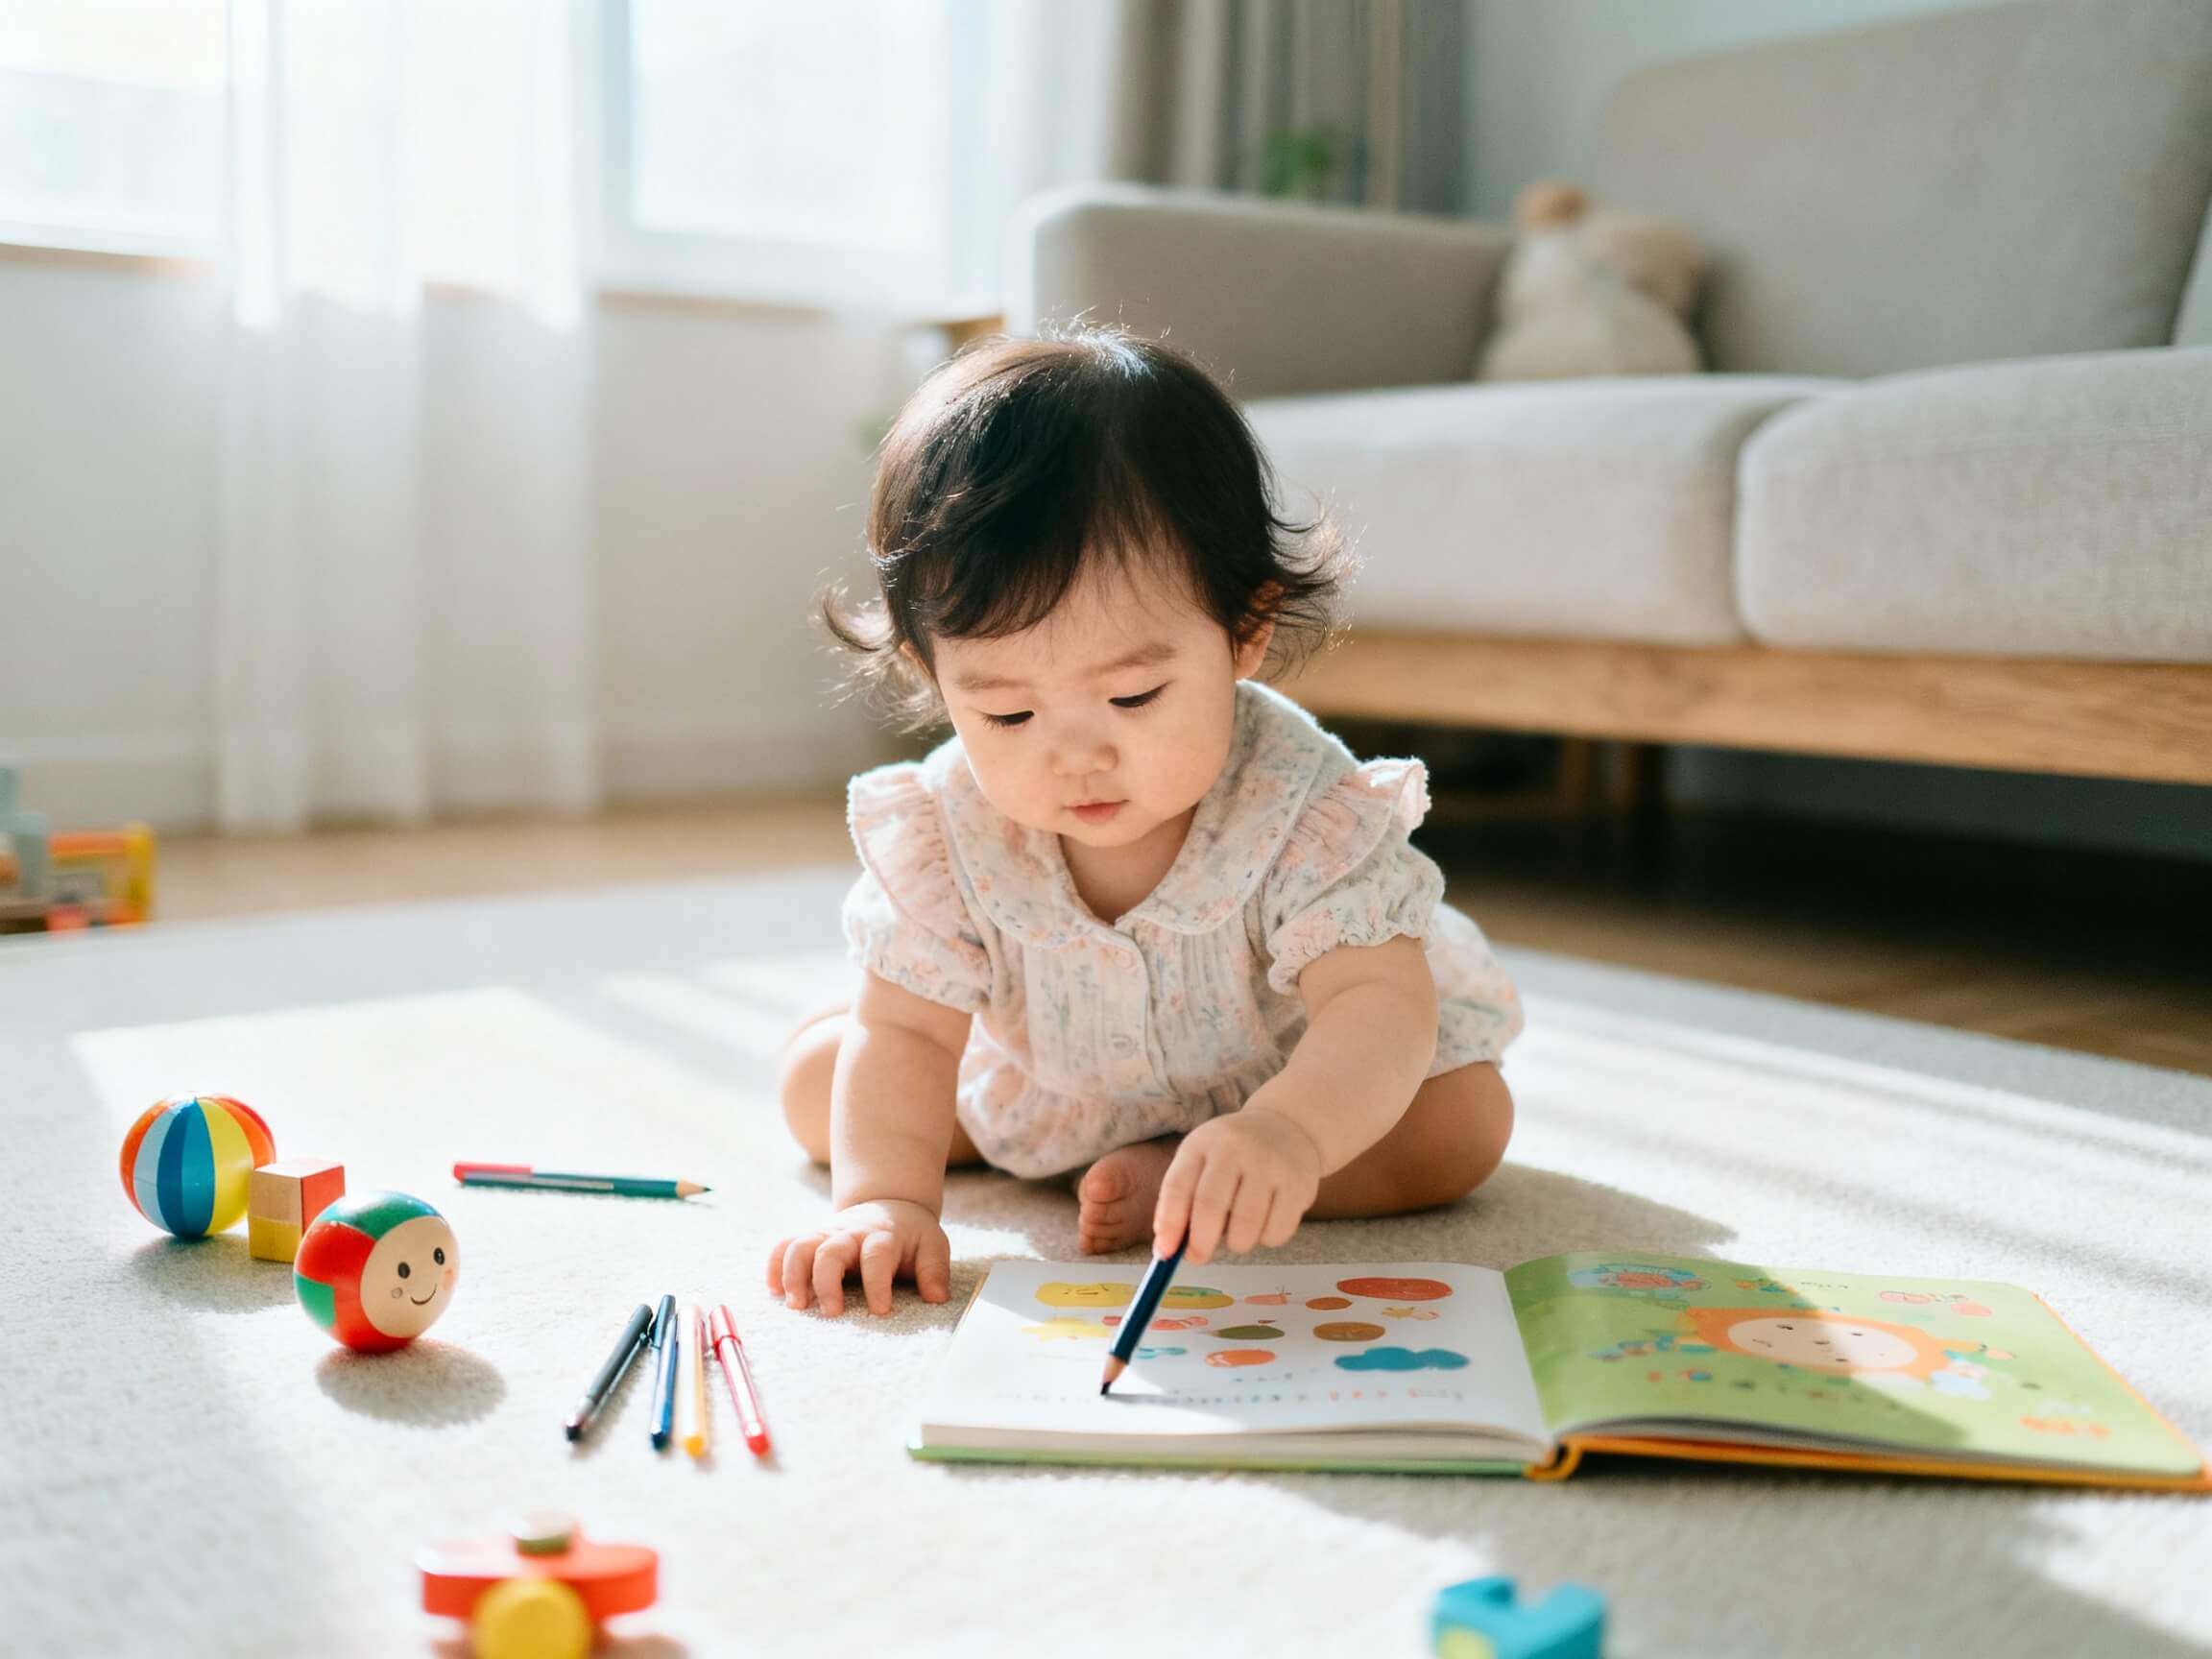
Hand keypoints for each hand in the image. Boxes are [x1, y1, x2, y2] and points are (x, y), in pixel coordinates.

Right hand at [766, 1199, 950, 1315]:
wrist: (889, 1205)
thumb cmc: (911, 1235)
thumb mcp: (932, 1245)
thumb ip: (934, 1270)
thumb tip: (937, 1298)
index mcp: (882, 1236)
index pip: (877, 1256)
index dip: (877, 1283)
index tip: (881, 1310)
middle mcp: (850, 1233)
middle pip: (830, 1251)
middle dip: (827, 1283)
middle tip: (831, 1314)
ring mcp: (826, 1234)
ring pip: (800, 1246)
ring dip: (793, 1275)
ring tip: (795, 1306)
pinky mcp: (810, 1239)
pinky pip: (784, 1246)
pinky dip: (774, 1265)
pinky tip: (773, 1291)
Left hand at [1153, 1106, 1320, 1265]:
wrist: (1287, 1127)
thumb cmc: (1232, 1155)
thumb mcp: (1201, 1160)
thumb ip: (1181, 1200)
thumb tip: (1166, 1249)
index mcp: (1202, 1143)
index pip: (1177, 1187)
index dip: (1169, 1225)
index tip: (1164, 1254)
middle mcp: (1235, 1148)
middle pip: (1211, 1206)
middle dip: (1200, 1243)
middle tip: (1198, 1257)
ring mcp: (1270, 1164)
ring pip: (1246, 1227)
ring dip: (1237, 1243)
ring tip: (1238, 1232)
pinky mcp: (1299, 1183)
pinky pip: (1277, 1232)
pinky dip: (1266, 1240)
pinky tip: (1265, 1222)